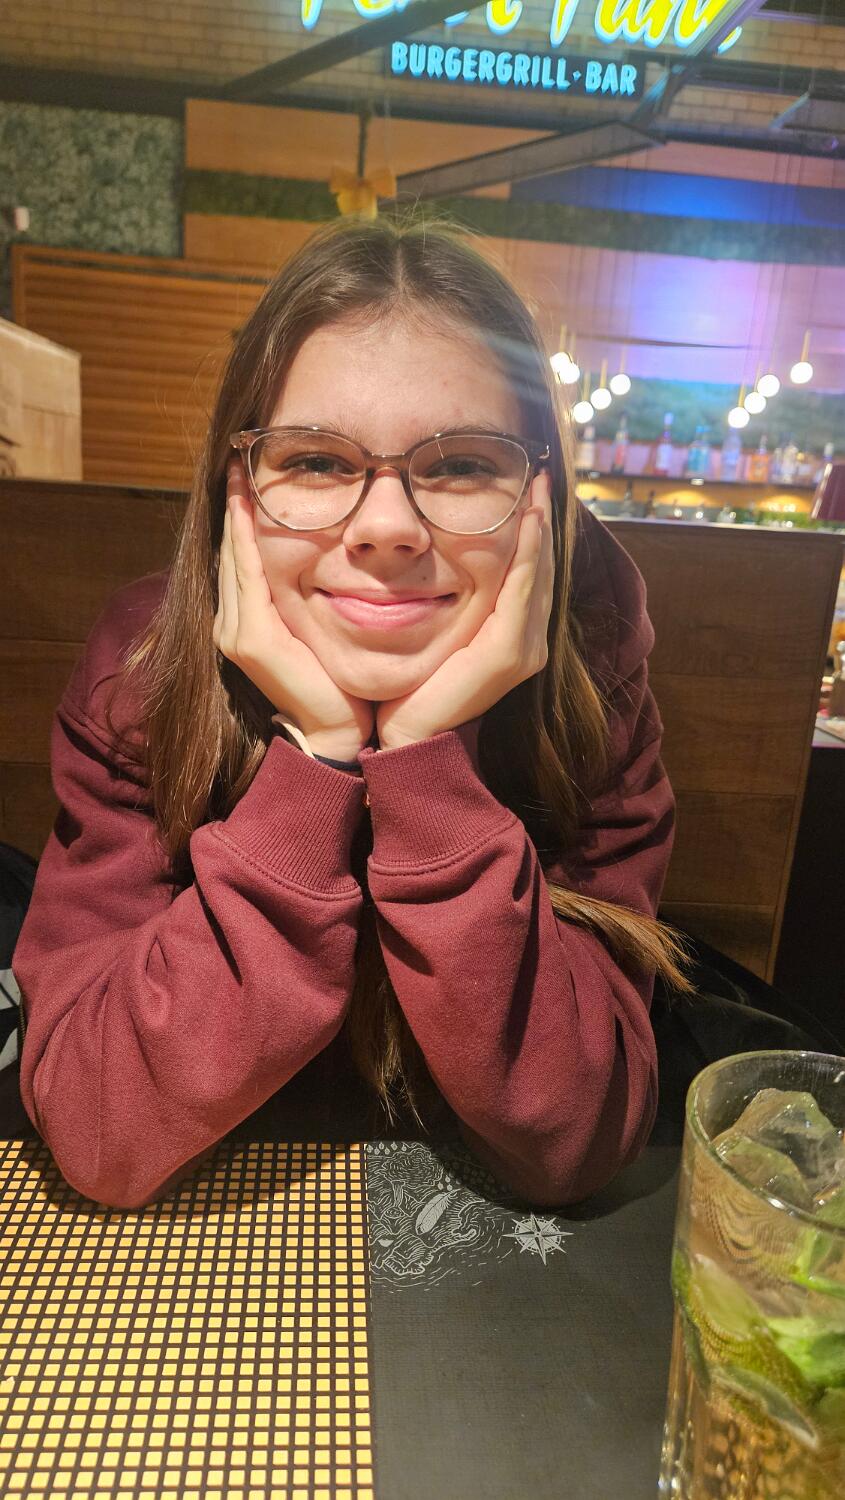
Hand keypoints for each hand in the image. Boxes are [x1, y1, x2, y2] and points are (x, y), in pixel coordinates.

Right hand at [213, 459, 374, 759]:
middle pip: (232, 547)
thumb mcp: (326, 626)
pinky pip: (246, 574)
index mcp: (249, 618)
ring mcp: (235, 630)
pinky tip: (248, 504)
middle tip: (241, 455)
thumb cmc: (342, 684)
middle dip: (235, 502)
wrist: (342, 735)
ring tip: (239, 470)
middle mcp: (232, 622)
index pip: (243, 552)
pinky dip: (246, 537)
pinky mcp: (248, 640)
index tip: (251, 470)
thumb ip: (318, 593)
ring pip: (234, 554)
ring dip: (236, 511)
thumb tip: (339, 554)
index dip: (243, 512)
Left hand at [376, 470, 553, 750]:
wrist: (406, 737)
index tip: (526, 487)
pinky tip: (528, 520)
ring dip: (539, 527)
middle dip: (540, 519)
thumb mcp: (435, 630)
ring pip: (537, 573)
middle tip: (537, 474)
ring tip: (536, 487)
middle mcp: (528, 641)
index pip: (528, 572)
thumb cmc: (411, 687)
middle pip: (540, 568)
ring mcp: (524, 648)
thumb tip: (433, 557)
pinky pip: (521, 590)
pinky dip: (528, 553)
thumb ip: (448, 600)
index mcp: (512, 636)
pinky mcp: (509, 654)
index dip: (531, 530)